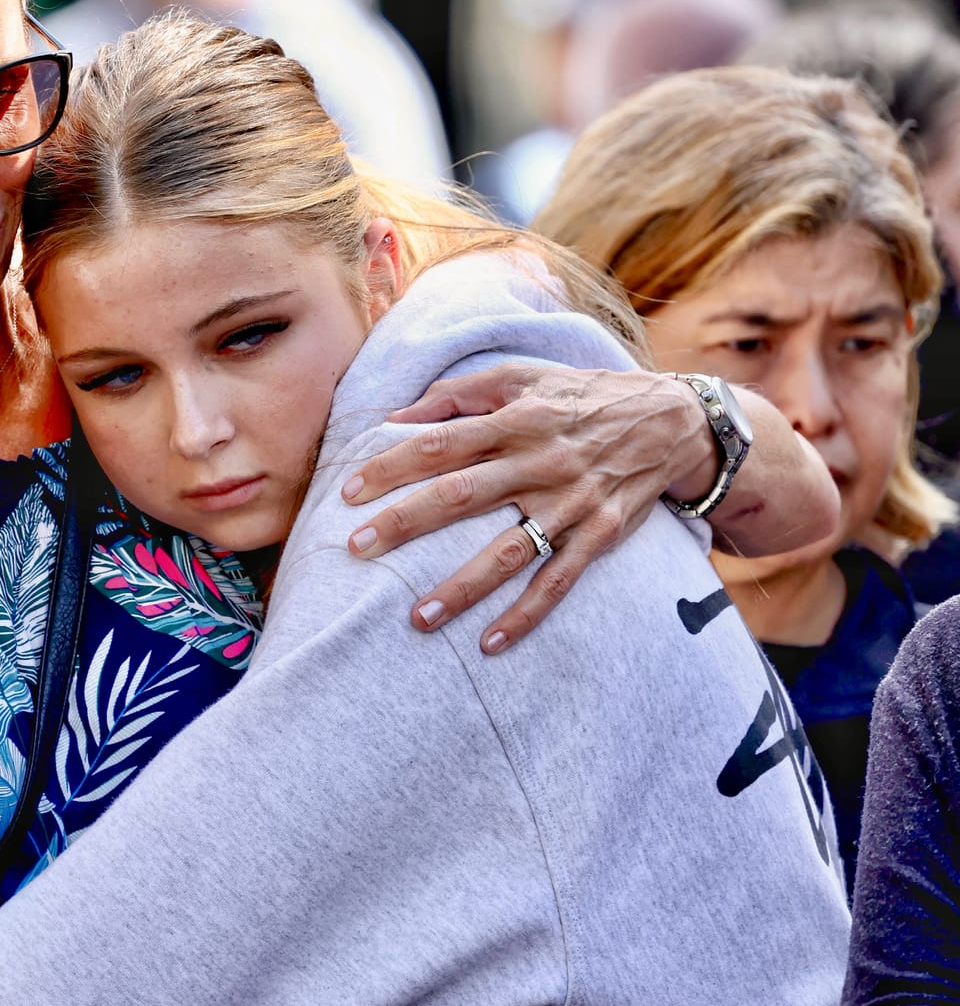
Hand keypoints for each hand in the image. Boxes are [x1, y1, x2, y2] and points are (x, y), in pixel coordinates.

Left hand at [340, 365, 702, 652]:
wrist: (672, 421)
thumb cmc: (579, 396)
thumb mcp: (521, 376)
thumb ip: (457, 393)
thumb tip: (395, 416)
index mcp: (515, 420)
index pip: (440, 444)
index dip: (391, 466)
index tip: (348, 492)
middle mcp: (539, 462)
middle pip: (461, 495)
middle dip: (404, 523)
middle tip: (356, 549)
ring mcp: (571, 503)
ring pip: (508, 551)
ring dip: (461, 587)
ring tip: (416, 617)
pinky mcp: (599, 535)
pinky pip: (557, 583)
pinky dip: (525, 616)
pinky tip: (489, 644)